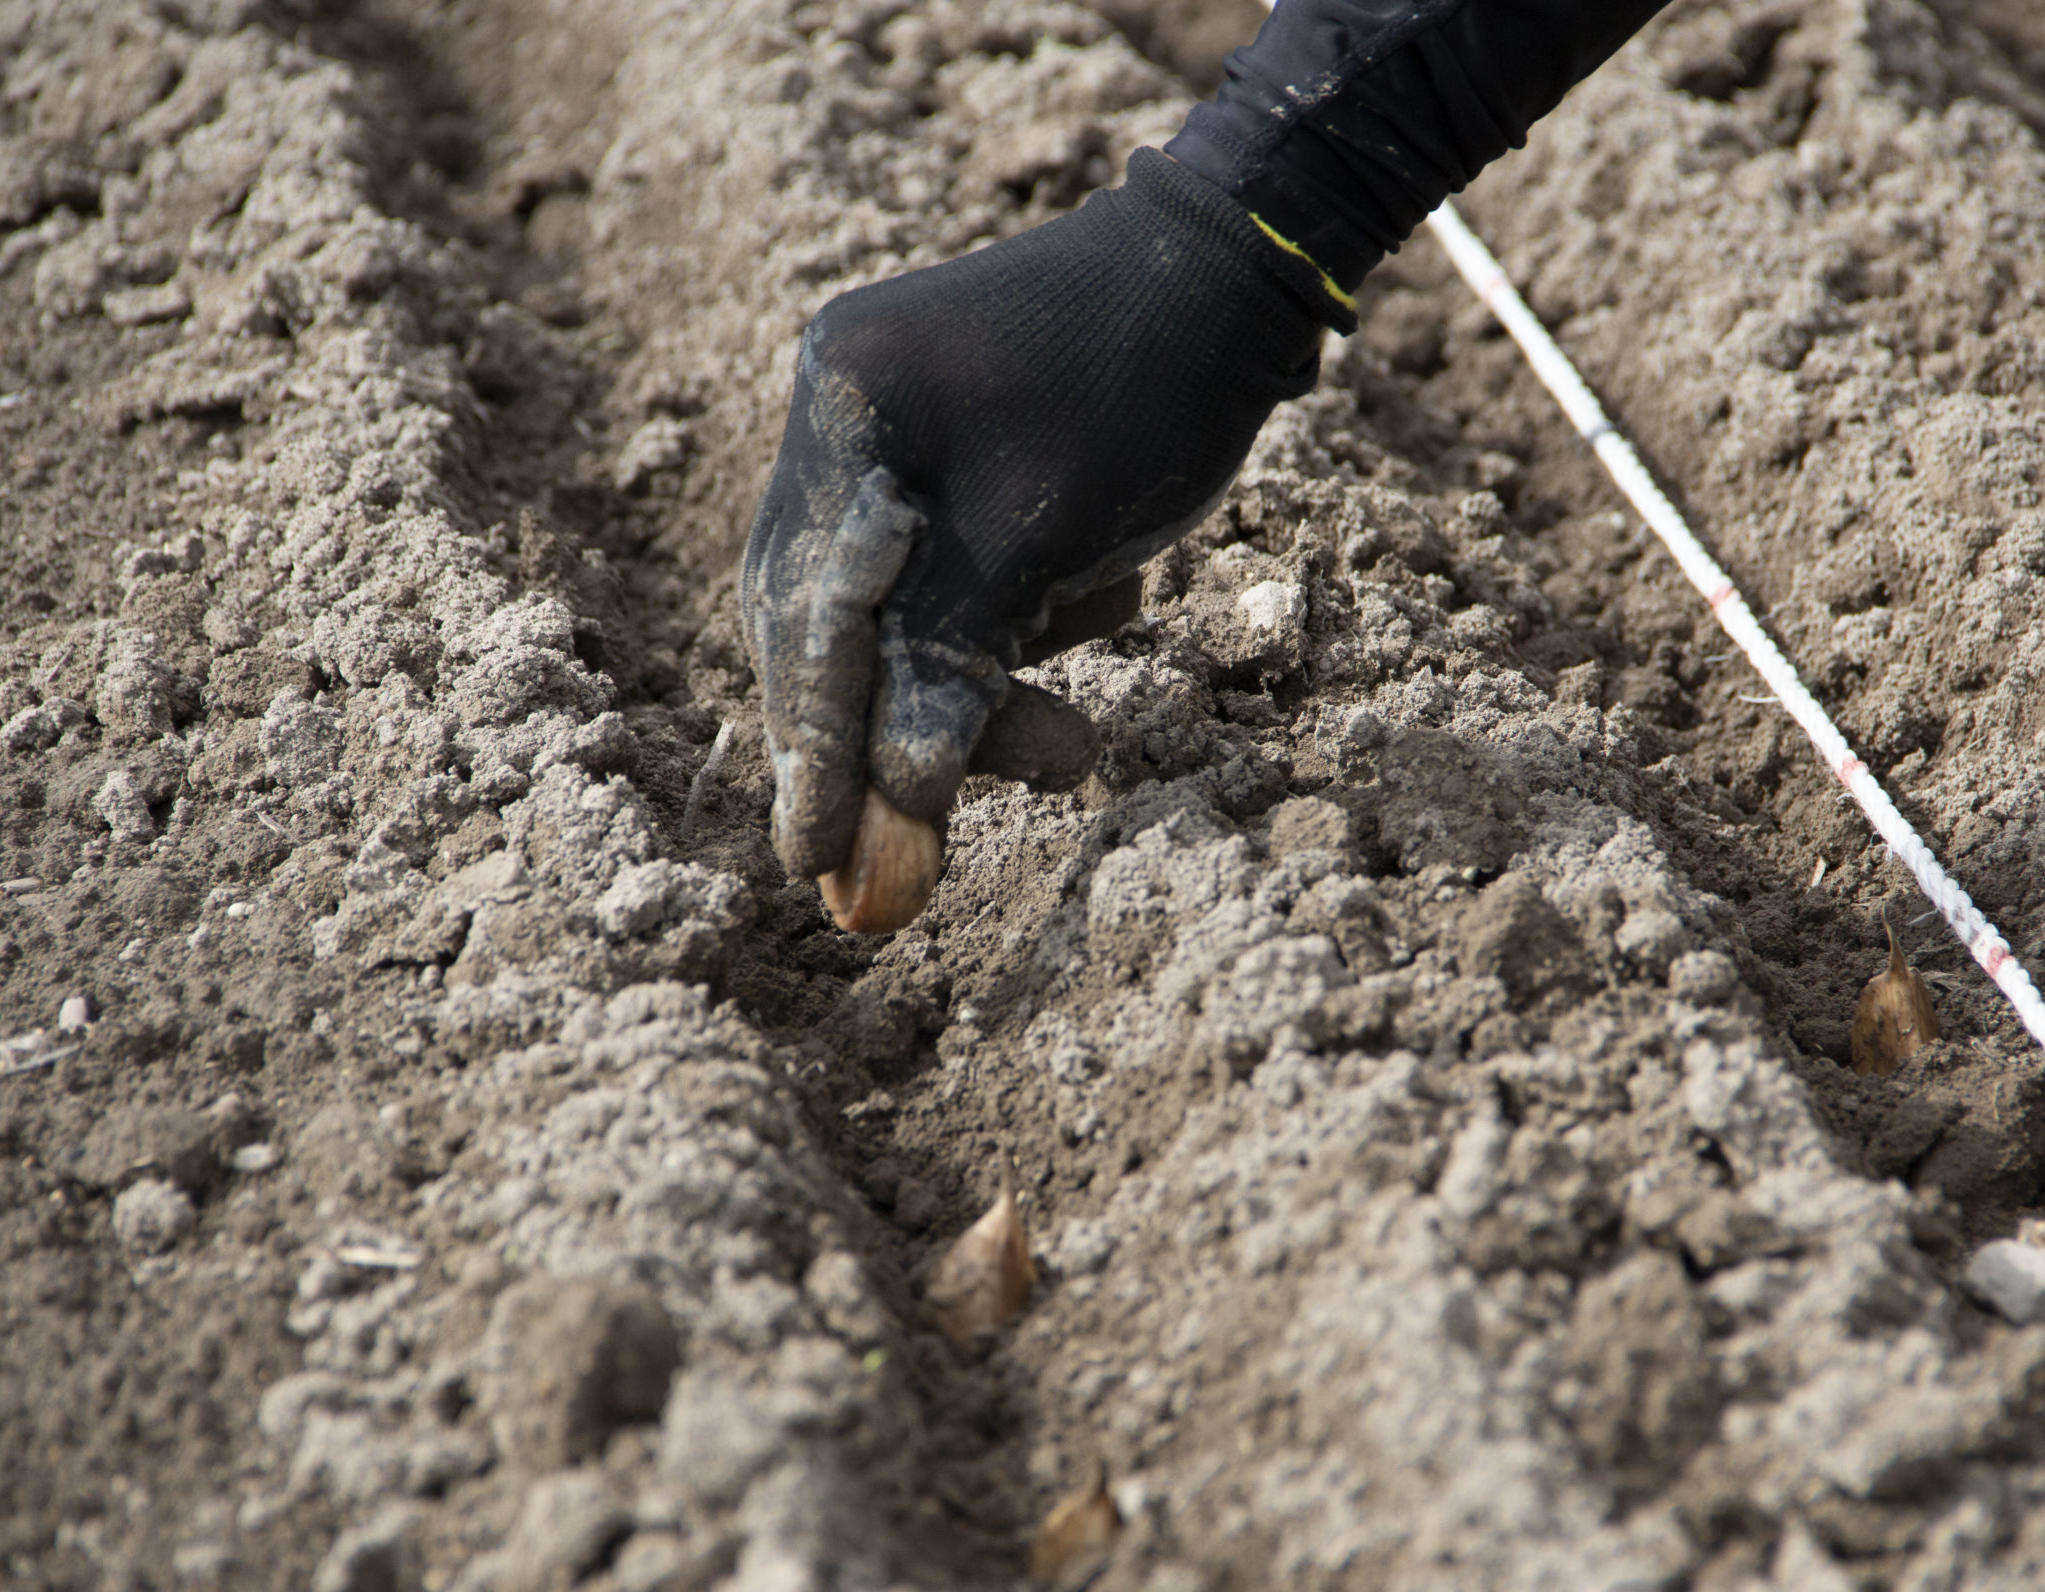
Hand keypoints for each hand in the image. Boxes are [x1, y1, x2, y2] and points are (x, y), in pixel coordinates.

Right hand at [743, 148, 1341, 913]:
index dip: (815, 750)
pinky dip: (1005, 634)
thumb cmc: (1146, 388)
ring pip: (893, 621)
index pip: (810, 614)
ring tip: (1072, 744)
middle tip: (927, 847)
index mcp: (847, 410)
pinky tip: (1088, 612)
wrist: (1233, 275)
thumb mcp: (1044, 540)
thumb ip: (951, 666)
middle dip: (897, 734)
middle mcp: (842, 418)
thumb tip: (887, 802)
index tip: (813, 863)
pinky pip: (944, 586)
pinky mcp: (943, 462)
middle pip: (832, 628)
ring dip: (972, 696)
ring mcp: (888, 437)